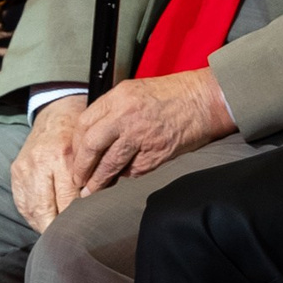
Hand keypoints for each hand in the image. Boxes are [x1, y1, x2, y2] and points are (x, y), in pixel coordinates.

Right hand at [10, 96, 87, 230]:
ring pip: (31, 210)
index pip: (67, 201)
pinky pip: (22, 203)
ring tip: (54, 236)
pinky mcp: (15, 172)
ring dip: (43, 225)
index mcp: (63, 158)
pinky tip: (42, 222)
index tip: (80, 233)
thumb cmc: (79, 137)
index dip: (73, 220)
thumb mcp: (90, 155)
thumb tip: (92, 212)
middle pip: (45, 210)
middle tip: (66, 242)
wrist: (55, 116)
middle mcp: (40, 164)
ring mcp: (24, 169)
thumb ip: (90, 181)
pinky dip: (32, 216)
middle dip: (55, 229)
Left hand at [71, 69, 233, 192]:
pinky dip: (126, 176)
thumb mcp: (135, 91)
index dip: (76, 145)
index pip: (83, 124)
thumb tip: (94, 136)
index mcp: (118, 97)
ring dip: (98, 181)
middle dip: (81, 167)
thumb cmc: (173, 94)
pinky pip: (133, 171)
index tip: (76, 157)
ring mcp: (141, 136)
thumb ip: (113, 110)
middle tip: (78, 180)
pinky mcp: (157, 153)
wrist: (206, 99)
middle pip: (90, 146)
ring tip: (91, 191)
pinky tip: (123, 179)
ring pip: (109, 164)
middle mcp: (125, 116)